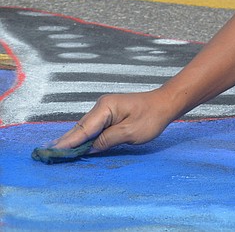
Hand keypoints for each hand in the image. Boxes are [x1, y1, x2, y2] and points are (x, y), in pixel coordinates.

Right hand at [49, 90, 174, 153]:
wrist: (166, 103)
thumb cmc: (152, 117)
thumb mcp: (130, 132)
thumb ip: (107, 140)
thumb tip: (88, 148)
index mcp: (106, 108)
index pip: (84, 129)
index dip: (68, 142)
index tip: (53, 152)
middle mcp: (102, 106)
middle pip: (81, 127)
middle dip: (66, 141)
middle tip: (47, 153)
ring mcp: (105, 108)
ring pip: (86, 127)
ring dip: (73, 139)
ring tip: (56, 151)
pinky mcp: (109, 113)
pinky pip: (93, 126)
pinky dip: (84, 136)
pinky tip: (75, 144)